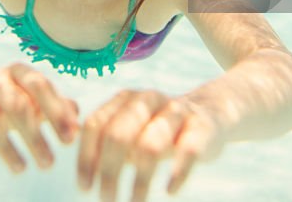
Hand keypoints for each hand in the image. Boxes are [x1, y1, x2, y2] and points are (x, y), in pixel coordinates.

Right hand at [0, 63, 78, 172]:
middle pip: (16, 104)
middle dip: (34, 136)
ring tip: (22, 169)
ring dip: (6, 146)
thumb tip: (79, 125)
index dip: (56, 112)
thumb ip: (58, 108)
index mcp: (18, 72)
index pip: (40, 86)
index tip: (70, 140)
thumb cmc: (7, 98)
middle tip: (48, 164)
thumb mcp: (32, 99)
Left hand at [78, 90, 224, 201]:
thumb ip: (106, 140)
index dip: (86, 158)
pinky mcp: (202, 127)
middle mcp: (149, 99)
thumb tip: (82, 174)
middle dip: (108, 171)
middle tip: (105, 200)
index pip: (96, 125)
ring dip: (139, 181)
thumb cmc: (158, 129)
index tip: (84, 187)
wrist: (209, 114)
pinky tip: (170, 191)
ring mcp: (176, 111)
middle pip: (118, 134)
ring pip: (150, 145)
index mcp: (125, 98)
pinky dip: (177, 173)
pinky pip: (188, 150)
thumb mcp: (131, 129)